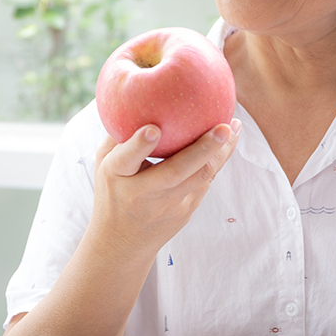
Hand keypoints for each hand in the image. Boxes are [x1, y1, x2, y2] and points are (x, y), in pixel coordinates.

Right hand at [89, 119, 241, 258]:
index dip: (139, 145)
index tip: (153, 128)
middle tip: (222, 127)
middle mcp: (143, 193)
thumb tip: (133, 92)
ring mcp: (167, 206)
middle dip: (201, 150)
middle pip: (176, 172)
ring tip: (233, 127)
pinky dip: (218, 159)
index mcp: (116, 177)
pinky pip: (205, 182)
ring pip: (199, 178)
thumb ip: (117, 134)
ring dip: (220, 152)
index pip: (126, 160)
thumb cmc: (111, 192)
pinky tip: (229, 140)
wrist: (122, 244)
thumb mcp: (102, 164)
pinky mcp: (185, 212)